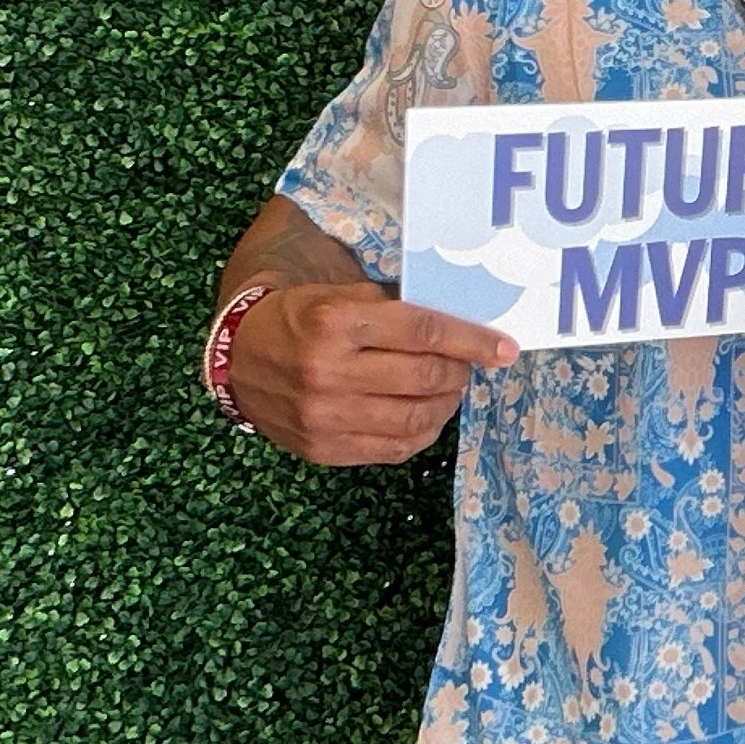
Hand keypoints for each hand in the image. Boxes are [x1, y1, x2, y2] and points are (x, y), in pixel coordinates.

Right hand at [226, 279, 516, 465]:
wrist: (239, 358)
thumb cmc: (300, 317)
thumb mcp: (340, 295)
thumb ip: (396, 307)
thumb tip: (461, 326)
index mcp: (335, 322)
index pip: (423, 332)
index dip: (472, 341)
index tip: (505, 348)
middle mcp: (328, 370)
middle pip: (425, 377)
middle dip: (459, 371)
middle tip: (466, 365)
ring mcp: (324, 416)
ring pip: (414, 417)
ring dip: (446, 403)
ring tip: (448, 388)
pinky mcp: (323, 448)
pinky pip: (393, 449)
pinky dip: (422, 432)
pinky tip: (426, 414)